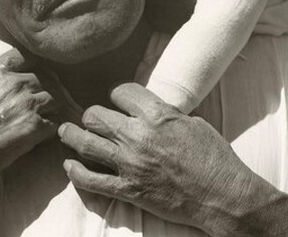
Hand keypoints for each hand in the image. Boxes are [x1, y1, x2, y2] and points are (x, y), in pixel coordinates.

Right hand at [0, 49, 62, 178]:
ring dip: (52, 109)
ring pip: (56, 98)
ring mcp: (26, 103)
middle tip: (44, 104)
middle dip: (47, 89)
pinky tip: (38, 139)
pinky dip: (50, 131)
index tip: (35, 76)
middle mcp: (13, 82)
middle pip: (47, 77)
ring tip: (43, 121)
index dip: (34, 67)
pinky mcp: (33, 127)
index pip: (27, 55)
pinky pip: (54, 123)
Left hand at [58, 83, 267, 234]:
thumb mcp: (193, 123)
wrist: (222, 195)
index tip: (118, 99)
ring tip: (65, 132)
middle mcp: (139, 136)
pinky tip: (69, 166)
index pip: (122, 92)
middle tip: (92, 118)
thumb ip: (166, 114)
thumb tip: (151, 110)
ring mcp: (130, 164)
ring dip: (72, 136)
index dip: (118, 94)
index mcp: (157, 114)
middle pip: (97, 115)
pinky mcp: (128, 189)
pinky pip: (92, 180)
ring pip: (87, 144)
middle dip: (92, 114)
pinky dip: (76, 173)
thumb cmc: (214, 157)